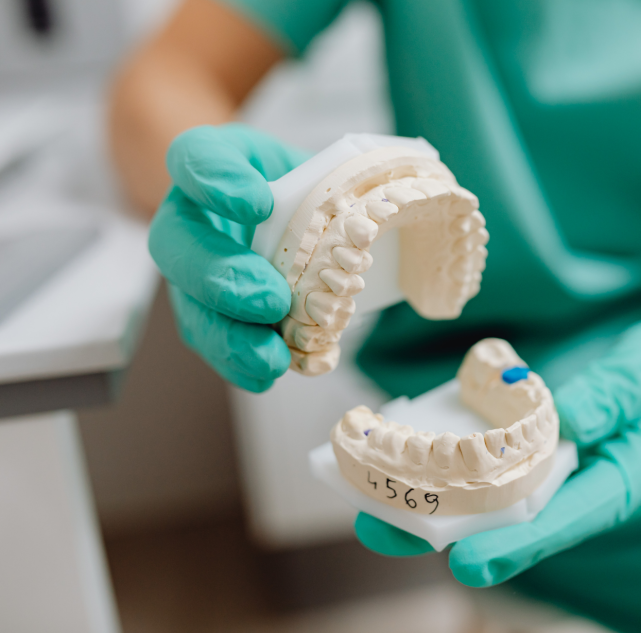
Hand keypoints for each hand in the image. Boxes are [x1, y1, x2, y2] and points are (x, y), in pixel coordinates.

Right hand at [148, 124, 309, 391]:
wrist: (280, 212)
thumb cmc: (296, 184)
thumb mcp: (313, 164)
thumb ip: (329, 181)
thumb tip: (370, 221)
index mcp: (209, 164)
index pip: (196, 158)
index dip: (218, 181)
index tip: (258, 204)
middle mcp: (188, 217)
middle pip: (177, 245)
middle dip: (222, 278)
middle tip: (270, 300)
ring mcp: (191, 270)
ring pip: (189, 305)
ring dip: (228, 337)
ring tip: (270, 357)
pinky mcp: (206, 313)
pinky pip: (211, 342)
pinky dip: (239, 364)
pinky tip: (266, 373)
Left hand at [354, 286, 640, 585]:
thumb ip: (611, 396)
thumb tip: (559, 419)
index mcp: (632, 478)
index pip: (569, 519)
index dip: (517, 543)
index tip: (466, 563)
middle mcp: (595, 484)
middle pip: (519, 520)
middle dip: (453, 530)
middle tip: (385, 529)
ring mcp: (574, 469)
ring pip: (504, 500)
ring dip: (446, 502)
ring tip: (381, 506)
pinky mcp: (558, 449)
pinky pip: (507, 467)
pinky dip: (464, 466)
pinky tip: (419, 460)